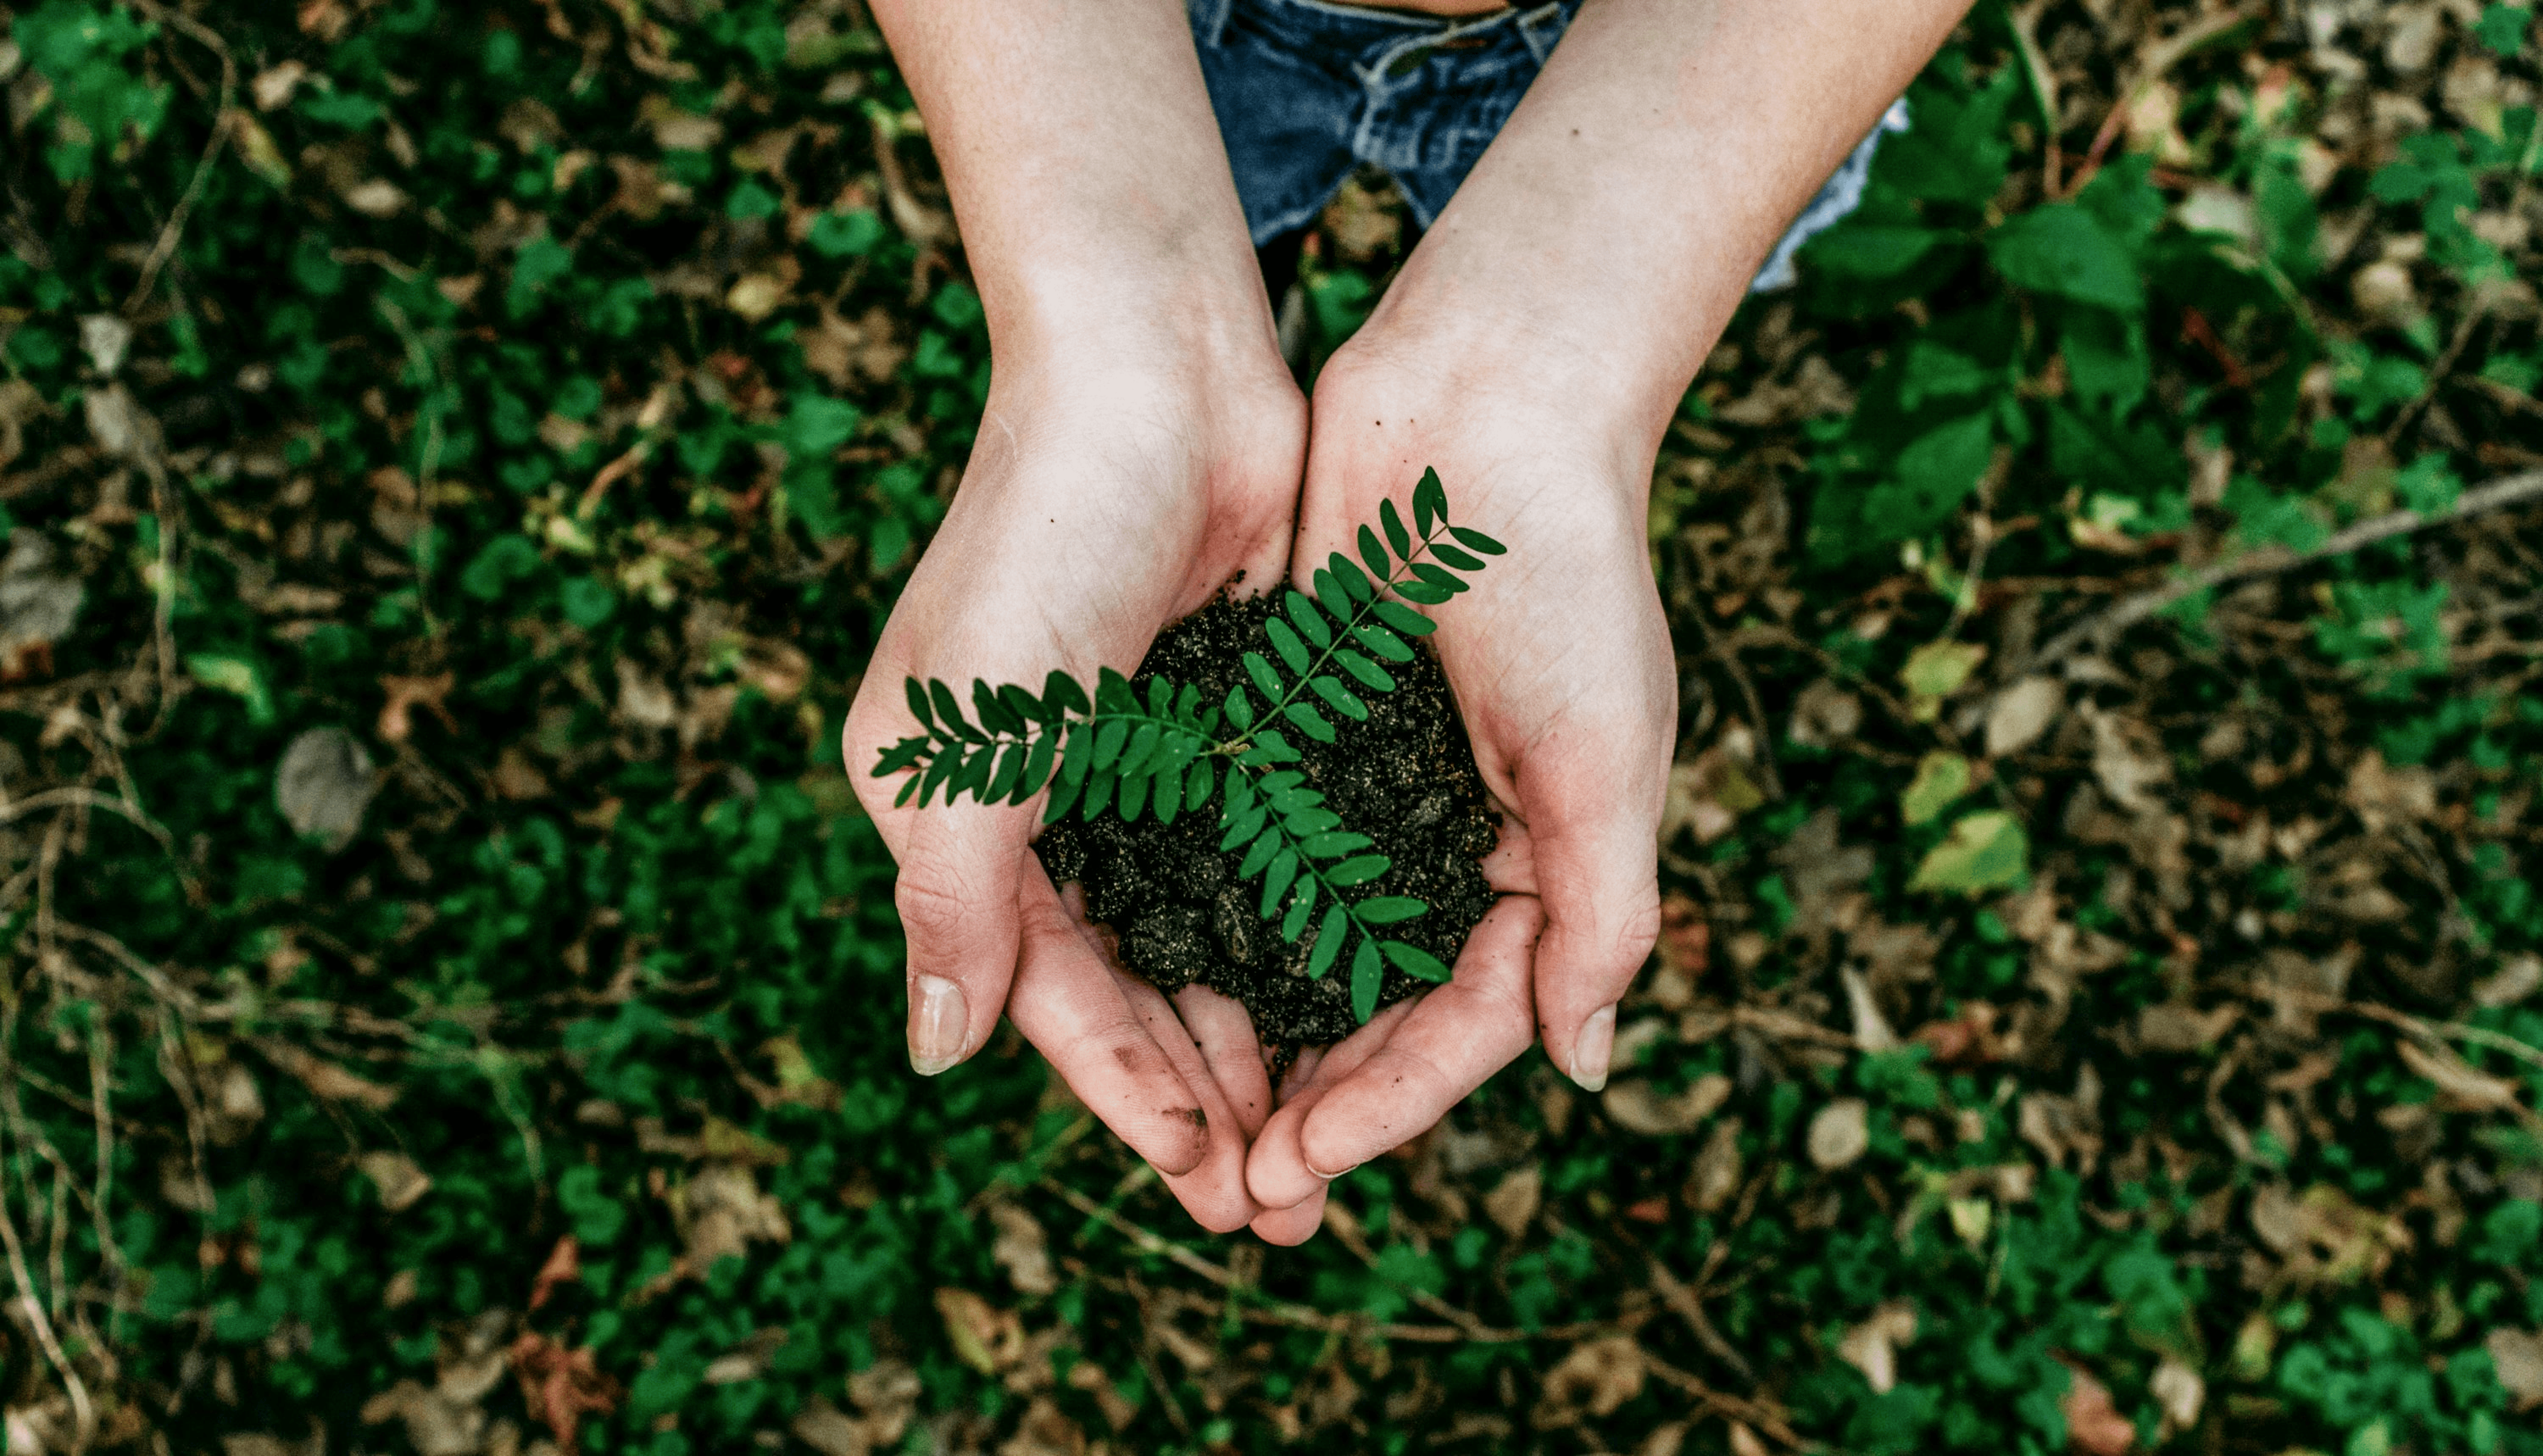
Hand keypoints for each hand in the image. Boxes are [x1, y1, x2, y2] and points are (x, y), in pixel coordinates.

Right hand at [845, 337, 1302, 1230]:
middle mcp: (1046, 803)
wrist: (1156, 373)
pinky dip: (1296, 939)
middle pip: (1130, 986)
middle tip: (1279, 1205)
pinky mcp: (1224, 726)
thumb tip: (936, 1055)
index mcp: (959, 812)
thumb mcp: (972, 729)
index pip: (1048, 990)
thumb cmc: (1043, 536)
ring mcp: (1140, 767)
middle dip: (1200, 1096)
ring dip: (1256, 1039)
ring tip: (1322, 1141)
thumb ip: (954, 895)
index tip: (1206, 1181)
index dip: (1125, 1092)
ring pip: (1202, 940)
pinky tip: (1352, 1009)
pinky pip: (1260, 863)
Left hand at [1243, 335, 1672, 1237]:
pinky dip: (1208, 921)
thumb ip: (1601, 914)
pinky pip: (1246, 851)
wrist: (1486, 407)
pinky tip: (1149, 981)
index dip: (1389, 1104)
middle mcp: (1446, 844)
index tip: (1303, 1164)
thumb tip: (1585, 1068)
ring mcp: (1364, 792)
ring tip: (1185, 1122)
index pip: (1462, 1023)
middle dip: (1313, 1104)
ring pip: (1299, 949)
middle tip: (1235, 1192)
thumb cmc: (1567, 575)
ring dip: (1250, 1038)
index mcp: (1536, 865)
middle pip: (1374, 1010)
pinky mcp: (1292, 733)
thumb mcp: (1606, 756)